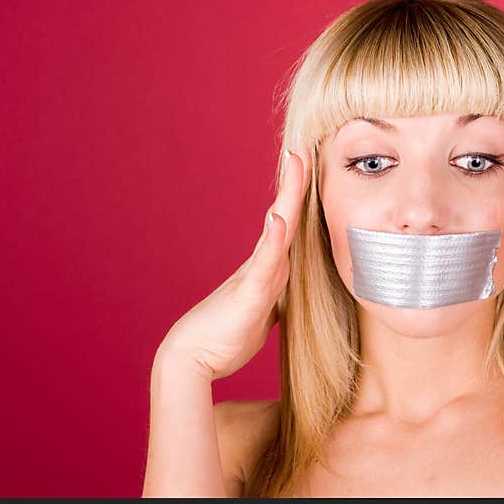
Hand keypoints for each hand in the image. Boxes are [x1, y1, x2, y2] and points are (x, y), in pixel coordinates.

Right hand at [156, 139, 311, 379]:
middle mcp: (263, 264)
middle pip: (287, 215)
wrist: (193, 358)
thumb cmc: (229, 335)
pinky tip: (278, 219)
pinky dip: (273, 242)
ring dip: (289, 195)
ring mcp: (255, 276)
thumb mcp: (265, 312)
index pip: (292, 225)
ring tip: (295, 163)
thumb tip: (292, 289)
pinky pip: (265, 266)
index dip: (301, 194)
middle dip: (296, 180)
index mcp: (271, 267)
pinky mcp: (249, 295)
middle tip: (302, 145)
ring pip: (279, 230)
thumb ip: (278, 295)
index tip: (309, 162)